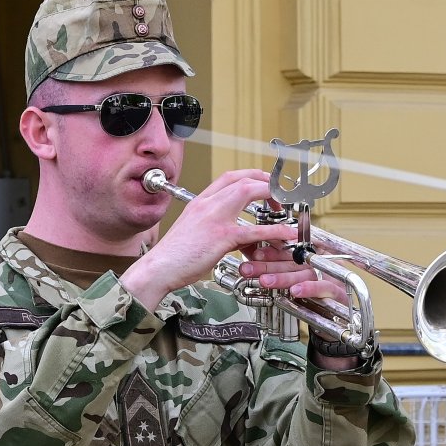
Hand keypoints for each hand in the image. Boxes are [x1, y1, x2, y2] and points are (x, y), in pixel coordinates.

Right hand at [123, 170, 295, 311]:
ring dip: (273, 197)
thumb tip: (238, 233)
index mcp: (200, 201)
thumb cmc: (174, 255)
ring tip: (286, 208)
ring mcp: (214, 217)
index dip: (252, 177)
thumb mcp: (194, 231)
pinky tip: (286, 234)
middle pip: (243, 178)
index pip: (230, 177)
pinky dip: (275, 231)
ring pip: (249, 192)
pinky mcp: (221, 237)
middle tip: (281, 195)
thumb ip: (215, 226)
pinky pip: (255, 229)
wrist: (158, 268)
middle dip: (267, 182)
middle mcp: (207, 203)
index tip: (265, 186)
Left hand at [238, 245, 363, 362]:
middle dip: (269, 266)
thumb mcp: (296, 284)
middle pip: (292, 262)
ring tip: (265, 281)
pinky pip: (323, 288)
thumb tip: (255, 263)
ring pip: (304, 274)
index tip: (255, 255)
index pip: (289, 251)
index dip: (271, 253)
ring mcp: (330, 276)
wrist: (338, 320)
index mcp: (309, 259)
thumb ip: (281, 273)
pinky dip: (309, 289)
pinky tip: (295, 291)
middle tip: (249, 269)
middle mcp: (319, 264)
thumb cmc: (316, 300)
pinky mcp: (337, 291)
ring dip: (284, 277)